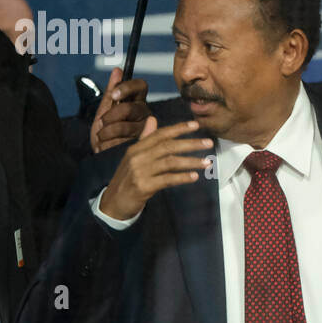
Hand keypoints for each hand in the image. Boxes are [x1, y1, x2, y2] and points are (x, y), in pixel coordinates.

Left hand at [90, 67, 150, 153]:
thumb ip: (111, 92)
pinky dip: (109, 143)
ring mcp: (144, 130)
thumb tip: (117, 70)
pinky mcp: (141, 146)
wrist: (102, 154)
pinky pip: (123, 141)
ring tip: (103, 137)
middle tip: (102, 124)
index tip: (114, 95)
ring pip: (124, 126)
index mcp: (136, 102)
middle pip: (129, 108)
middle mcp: (144, 114)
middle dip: (110, 116)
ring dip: (107, 132)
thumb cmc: (105, 132)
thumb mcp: (104, 110)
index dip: (128, 87)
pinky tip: (108, 145)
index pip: (141, 86)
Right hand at [98, 117, 212, 220]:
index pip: (160, 134)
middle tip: (209, 143)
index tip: (196, 125)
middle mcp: (137, 157)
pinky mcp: (143, 186)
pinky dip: (182, 177)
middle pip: (168, 146)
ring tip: (207, 163)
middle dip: (190, 143)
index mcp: (136, 148)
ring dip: (191, 162)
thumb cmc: (127, 179)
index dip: (179, 128)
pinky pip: (167, 179)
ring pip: (170, 162)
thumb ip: (145, 139)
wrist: (112, 203)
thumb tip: (153, 119)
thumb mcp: (133, 157)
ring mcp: (139, 171)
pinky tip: (194, 177)